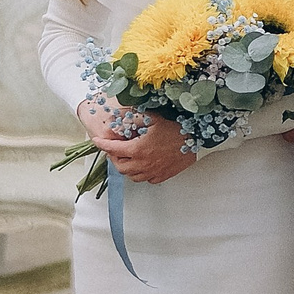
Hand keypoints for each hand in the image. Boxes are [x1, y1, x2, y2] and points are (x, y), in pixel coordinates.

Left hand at [78, 99, 194, 183]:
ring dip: (125, 167)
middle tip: (114, 149)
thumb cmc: (175, 126)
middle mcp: (143, 164)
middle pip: (119, 166)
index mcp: (137, 149)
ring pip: (131, 176)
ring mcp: (153, 172)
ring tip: (127, 157)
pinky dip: (140, 173)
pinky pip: (145, 179)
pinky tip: (142, 164)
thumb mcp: (151, 117)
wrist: (196, 138)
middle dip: (113, 157)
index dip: (102, 144)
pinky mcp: (162, 175)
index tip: (97, 140)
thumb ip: (132, 117)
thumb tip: (118, 114)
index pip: (112, 149)